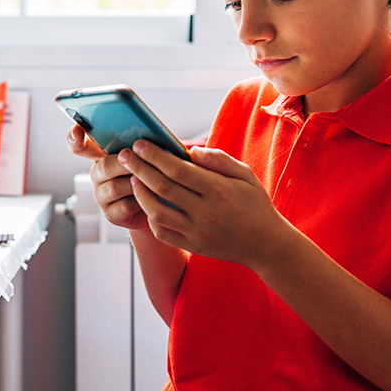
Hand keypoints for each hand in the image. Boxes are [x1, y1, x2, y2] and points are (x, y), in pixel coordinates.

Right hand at [67, 125, 150, 230]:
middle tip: (143, 161)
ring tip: (153, 180)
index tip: (78, 132)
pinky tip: (151, 197)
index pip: (80, 145)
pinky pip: (123, 206)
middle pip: (103, 166)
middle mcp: (97, 174)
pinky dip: (140, 201)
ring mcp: (102, 195)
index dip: (75, 139)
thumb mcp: (149, 154)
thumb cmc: (155, 173)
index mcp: (102, 154)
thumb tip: (144, 139)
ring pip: (114, 187)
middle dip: (126, 164)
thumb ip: (141, 144)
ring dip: (135, 183)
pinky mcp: (111, 214)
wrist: (164, 205)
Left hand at [119, 140, 293, 270]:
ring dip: (140, 193)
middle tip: (124, 155)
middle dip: (139, 168)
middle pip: (162, 187)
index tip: (140, 144)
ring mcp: (196, 232)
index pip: (177, 169)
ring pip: (157, 211)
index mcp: (218, 190)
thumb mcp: (245, 175)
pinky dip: (150, 217)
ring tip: (134, 178)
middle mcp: (205, 212)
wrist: (266, 245)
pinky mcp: (192, 246)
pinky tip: (147, 203)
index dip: (155, 155)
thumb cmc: (255, 204)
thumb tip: (190, 150)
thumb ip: (218, 160)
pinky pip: (162, 233)